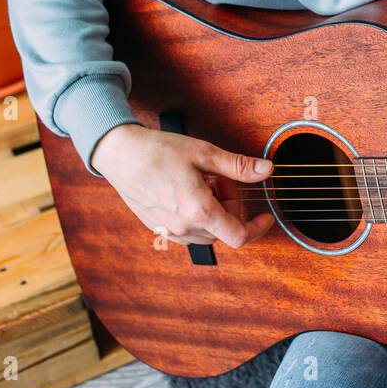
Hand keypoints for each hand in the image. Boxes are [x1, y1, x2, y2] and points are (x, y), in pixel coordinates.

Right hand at [90, 122, 275, 247]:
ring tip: (202, 182)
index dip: (257, 228)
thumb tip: (267, 170)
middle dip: (231, 205)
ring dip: (214, 211)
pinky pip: (188, 230)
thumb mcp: (204, 153)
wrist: (119, 153)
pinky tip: (188, 190)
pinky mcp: (157, 227)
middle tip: (220, 178)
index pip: (238, 236)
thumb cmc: (158, 151)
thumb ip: (238, 166)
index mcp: (198, 211)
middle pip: (223, 229)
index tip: (265, 216)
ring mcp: (168, 230)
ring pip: (207, 231)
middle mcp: (183, 227)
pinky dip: (197, 215)